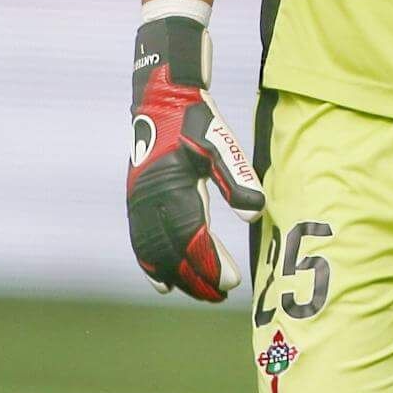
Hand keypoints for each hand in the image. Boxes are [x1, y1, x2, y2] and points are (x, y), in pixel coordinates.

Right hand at [126, 4, 265, 300]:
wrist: (160, 98)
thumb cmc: (196, 119)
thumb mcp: (220, 142)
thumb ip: (238, 179)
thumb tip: (256, 213)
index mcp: (173, 189)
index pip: (193, 239)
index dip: (211, 264)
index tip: (230, 283)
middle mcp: (150, 201)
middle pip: (173, 253)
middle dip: (197, 277)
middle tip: (222, 294)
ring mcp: (138, 203)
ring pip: (155, 253)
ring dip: (177, 276)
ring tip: (201, 293)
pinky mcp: (135, 201)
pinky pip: (140, 243)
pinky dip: (151, 266)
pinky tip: (163, 283)